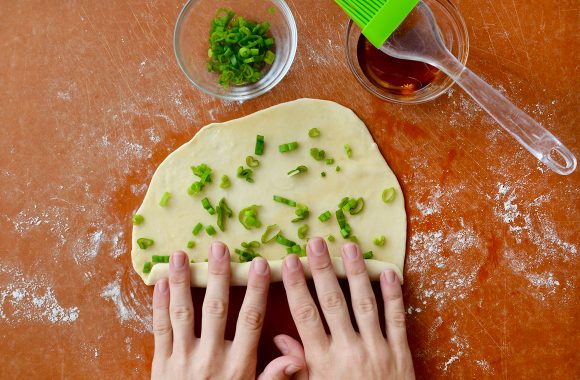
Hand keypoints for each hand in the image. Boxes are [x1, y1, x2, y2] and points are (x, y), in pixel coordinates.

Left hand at [151, 242, 304, 379]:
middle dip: (218, 276)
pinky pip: (160, 329)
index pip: (250, 320)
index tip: (260, 265)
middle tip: (219, 247)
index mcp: (237, 365)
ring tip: (181, 254)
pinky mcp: (161, 363)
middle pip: (216, 309)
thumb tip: (295, 357)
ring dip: (183, 282)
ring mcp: (182, 358)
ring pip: (183, 313)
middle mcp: (210, 358)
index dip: (256, 291)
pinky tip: (161, 281)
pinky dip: (159, 304)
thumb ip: (272, 377)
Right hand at [277, 237, 414, 378]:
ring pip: (365, 304)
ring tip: (350, 247)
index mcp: (323, 360)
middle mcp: (348, 350)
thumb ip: (295, 368)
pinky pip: (396, 319)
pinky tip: (388, 272)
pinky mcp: (400, 353)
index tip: (290, 262)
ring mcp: (376, 349)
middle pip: (333, 302)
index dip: (297, 286)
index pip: (305, 315)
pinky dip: (394, 295)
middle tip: (316, 242)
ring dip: (356, 273)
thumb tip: (278, 340)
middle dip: (323, 269)